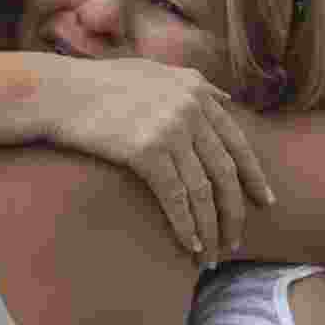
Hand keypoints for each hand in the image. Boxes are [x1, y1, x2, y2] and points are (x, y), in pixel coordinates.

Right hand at [41, 56, 272, 264]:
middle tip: (235, 239)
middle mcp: (190, 108)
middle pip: (225, 172)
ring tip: (210, 253)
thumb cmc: (99, 84)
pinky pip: (176, 198)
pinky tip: (187, 245)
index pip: (237, 141)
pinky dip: (185, 225)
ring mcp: (170, 129)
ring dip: (210, 228)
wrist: (59, 93)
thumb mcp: (153, 71)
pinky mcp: (146, 151)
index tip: (265, 202)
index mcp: (196, 90)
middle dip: (234, 211)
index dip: (253, 176)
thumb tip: (224, 98)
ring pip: (203, 191)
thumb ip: (191, 82)